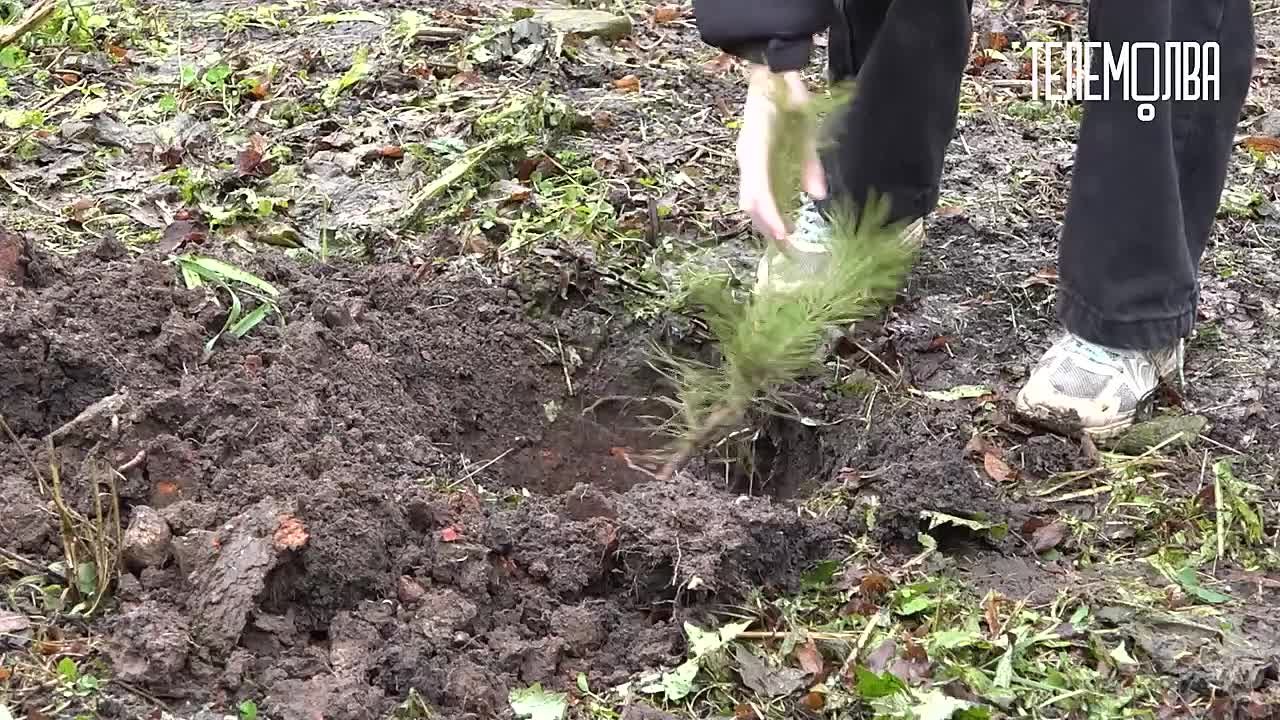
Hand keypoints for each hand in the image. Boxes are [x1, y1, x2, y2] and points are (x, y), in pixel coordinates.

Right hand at [736, 64, 827, 244]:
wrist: (768, 72)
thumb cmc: (789, 96)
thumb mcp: (806, 127)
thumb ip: (810, 163)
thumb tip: (818, 196)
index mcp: (755, 149)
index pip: (758, 193)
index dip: (770, 217)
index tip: (784, 236)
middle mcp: (746, 158)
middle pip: (751, 203)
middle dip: (767, 226)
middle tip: (788, 248)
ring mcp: (746, 160)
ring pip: (750, 199)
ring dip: (765, 220)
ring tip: (786, 237)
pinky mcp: (751, 160)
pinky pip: (754, 190)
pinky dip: (766, 208)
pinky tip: (780, 217)